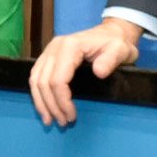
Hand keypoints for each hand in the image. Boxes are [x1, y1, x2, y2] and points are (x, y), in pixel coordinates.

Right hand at [27, 18, 142, 126]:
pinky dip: (38, 94)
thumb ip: (111, 60)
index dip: (62, 101)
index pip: (58, 79)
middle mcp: (55, 47)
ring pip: (35, 80)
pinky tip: (44, 107)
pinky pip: (36, 76)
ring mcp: (49, 51)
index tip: (72, 116)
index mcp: (70, 46)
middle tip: (63, 123)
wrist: (112, 33)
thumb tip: (99, 72)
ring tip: (50, 120)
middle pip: (43, 81)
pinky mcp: (48, 56)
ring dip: (41, 103)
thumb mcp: (121, 50)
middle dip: (51, 106)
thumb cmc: (116, 43)